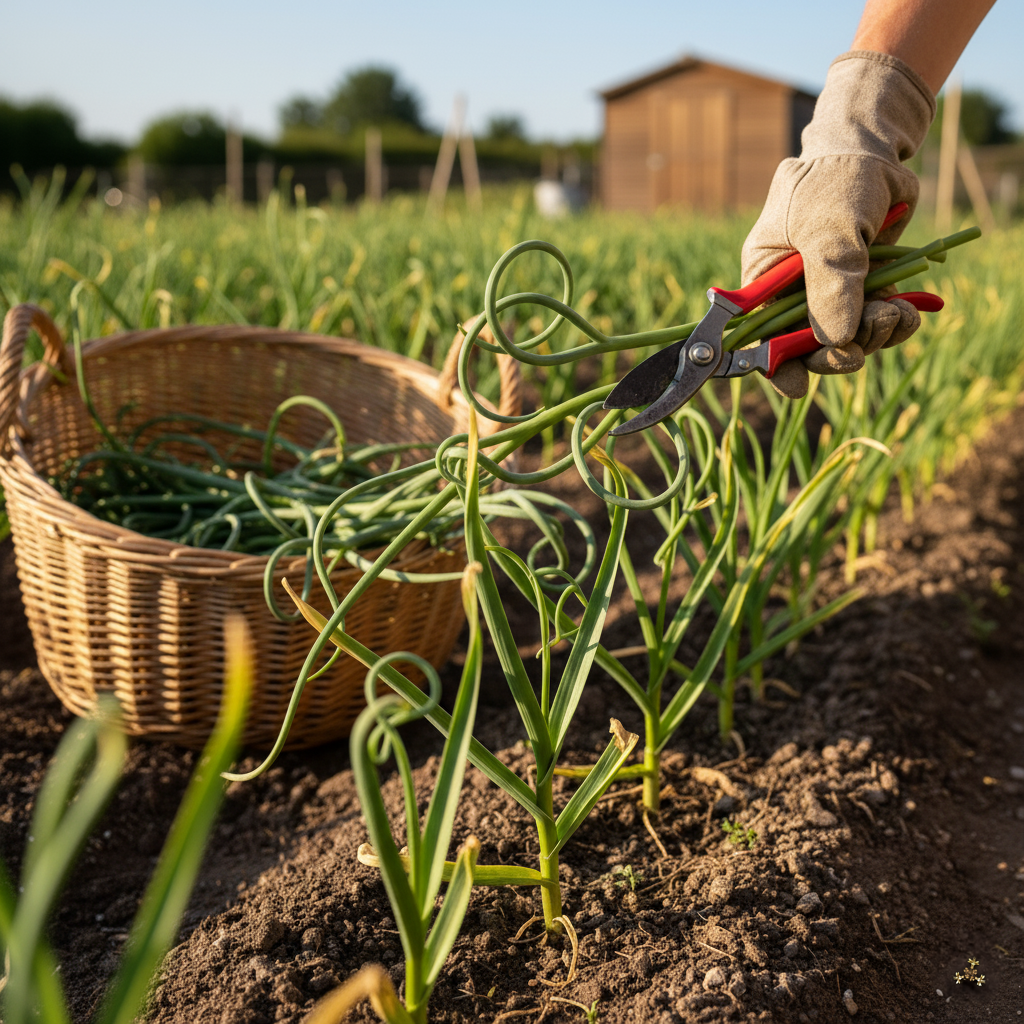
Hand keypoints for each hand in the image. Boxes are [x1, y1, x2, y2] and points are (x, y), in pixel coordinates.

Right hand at [741, 51, 934, 398]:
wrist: (875, 155)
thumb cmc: (834, 183)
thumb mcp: (828, 230)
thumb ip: (831, 285)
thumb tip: (836, 341)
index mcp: (763, 283)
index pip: (759, 337)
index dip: (775, 367)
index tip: (798, 387)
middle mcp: (792, 296)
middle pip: (805, 348)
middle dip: (835, 354)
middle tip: (859, 351)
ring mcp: (829, 295)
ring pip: (846, 340)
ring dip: (873, 336)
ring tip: (894, 314)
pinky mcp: (863, 292)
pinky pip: (876, 324)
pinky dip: (895, 324)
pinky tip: (909, 311)